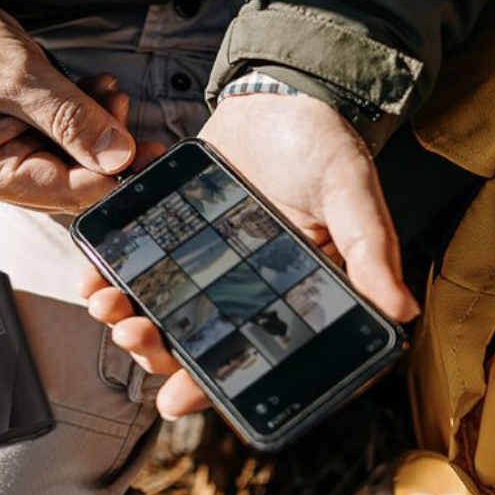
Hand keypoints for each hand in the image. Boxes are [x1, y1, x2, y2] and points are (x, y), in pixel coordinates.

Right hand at [0, 0, 136, 211]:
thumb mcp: (18, 75)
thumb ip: (69, 118)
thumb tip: (118, 157)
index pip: (65, 192)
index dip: (112, 176)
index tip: (147, 154)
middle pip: (73, 181)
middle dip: (106, 148)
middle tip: (124, 108)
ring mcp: (5, 160)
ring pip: (71, 160)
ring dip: (97, 128)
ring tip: (108, 92)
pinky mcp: (16, 141)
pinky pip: (61, 141)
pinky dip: (82, 118)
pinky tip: (94, 91)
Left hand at [81, 93, 417, 419]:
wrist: (277, 92)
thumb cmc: (325, 144)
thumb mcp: (351, 192)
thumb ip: (369, 249)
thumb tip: (401, 312)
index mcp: (291, 297)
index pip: (253, 359)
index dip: (215, 389)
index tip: (175, 402)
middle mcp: (245, 292)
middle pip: (196, 345)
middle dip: (157, 352)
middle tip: (133, 336)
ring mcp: (206, 267)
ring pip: (162, 312)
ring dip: (129, 320)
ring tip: (106, 308)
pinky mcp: (175, 236)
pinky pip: (140, 267)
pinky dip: (111, 276)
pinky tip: (93, 277)